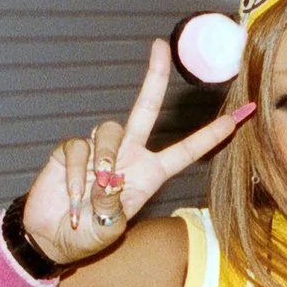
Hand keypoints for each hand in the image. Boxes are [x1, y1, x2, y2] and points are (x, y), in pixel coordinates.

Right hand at [20, 41, 249, 267]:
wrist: (51, 238)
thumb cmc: (88, 236)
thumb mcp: (109, 229)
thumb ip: (113, 205)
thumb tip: (108, 179)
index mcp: (149, 174)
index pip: (184, 151)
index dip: (209, 136)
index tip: (235, 119)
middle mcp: (128, 155)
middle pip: (145, 109)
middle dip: (154, 78)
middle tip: (160, 47)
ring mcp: (99, 150)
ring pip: (109, 130)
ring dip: (103, 161)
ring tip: (93, 192)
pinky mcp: (73, 150)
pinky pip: (79, 148)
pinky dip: (76, 174)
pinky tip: (72, 196)